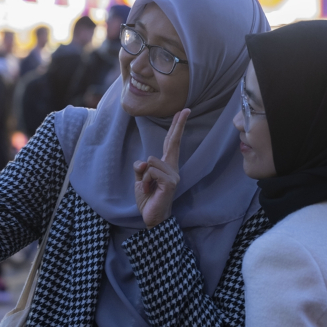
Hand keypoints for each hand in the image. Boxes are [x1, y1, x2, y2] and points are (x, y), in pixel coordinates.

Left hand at [133, 109, 189, 227]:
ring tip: (147, 187)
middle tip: (186, 109)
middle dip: (178, 125)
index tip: (183, 112)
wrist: (151, 217)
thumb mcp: (140, 180)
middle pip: (174, 142)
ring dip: (144, 175)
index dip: (176, 127)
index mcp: (166, 165)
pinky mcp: (170, 183)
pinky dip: (146, 181)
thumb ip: (141, 168)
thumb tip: (143, 162)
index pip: (172, 142)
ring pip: (151, 161)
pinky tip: (149, 190)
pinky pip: (151, 172)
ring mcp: (173, 175)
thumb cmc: (148, 198)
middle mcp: (173, 168)